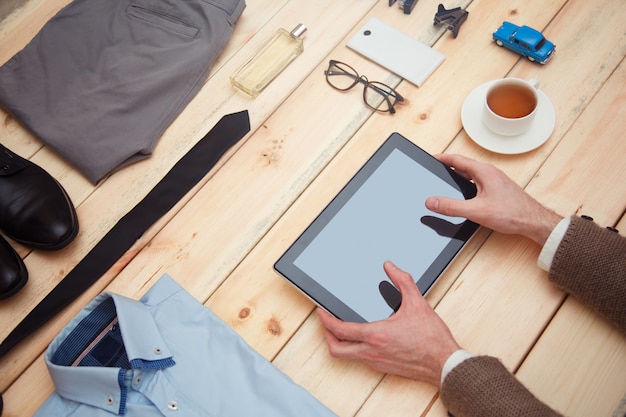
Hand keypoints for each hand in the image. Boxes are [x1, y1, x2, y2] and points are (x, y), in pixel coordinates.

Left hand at [317, 261, 459, 386]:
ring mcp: (377, 362)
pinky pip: (361, 359)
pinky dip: (356, 348)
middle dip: (327, 335)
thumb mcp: (417, 303)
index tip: (321, 312)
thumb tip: (391, 266)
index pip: (340, 329)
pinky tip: (364, 338)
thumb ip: (402, 281)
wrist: (444, 364)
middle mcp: (372, 352)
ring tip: (342, 329)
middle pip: (336, 349)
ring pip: (348, 356)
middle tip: (327, 323)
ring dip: (341, 343)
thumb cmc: (432, 339)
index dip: (325, 320)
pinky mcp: (384, 368)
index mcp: (375, 335)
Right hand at [425, 154, 562, 245]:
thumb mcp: (476, 211)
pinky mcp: (498, 189)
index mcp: (484, 172)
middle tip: (437, 169)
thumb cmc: (513, 213)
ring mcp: (495, 180)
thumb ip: (451, 206)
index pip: (457, 160)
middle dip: (448, 167)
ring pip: (472, 174)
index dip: (442, 158)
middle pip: (464, 166)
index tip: (432, 158)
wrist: (534, 221)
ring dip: (458, 175)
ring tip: (447, 179)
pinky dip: (467, 184)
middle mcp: (490, 173)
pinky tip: (466, 193)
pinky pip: (478, 182)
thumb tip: (432, 202)